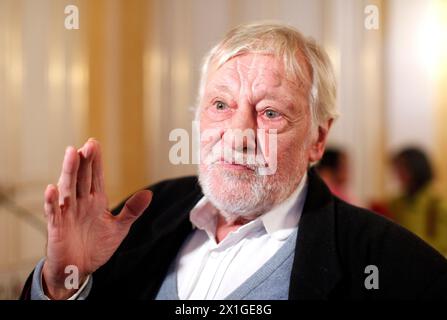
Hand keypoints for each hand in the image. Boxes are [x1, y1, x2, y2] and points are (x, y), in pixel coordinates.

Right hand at [42, 138, 151, 298]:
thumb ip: (132, 210)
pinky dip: (51, 201)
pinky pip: (53, 212)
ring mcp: (67, 213)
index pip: (95, 176)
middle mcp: (80, 203)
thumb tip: (149, 193)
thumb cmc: (96, 246)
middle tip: (88, 144)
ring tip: (72, 154)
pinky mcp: (57, 227)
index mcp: (95, 201)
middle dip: (84, 161)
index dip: (95, 161)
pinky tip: (52, 189)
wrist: (79, 269)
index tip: (94, 143)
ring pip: (67, 188)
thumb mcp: (119, 227)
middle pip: (81, 177)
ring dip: (69, 172)